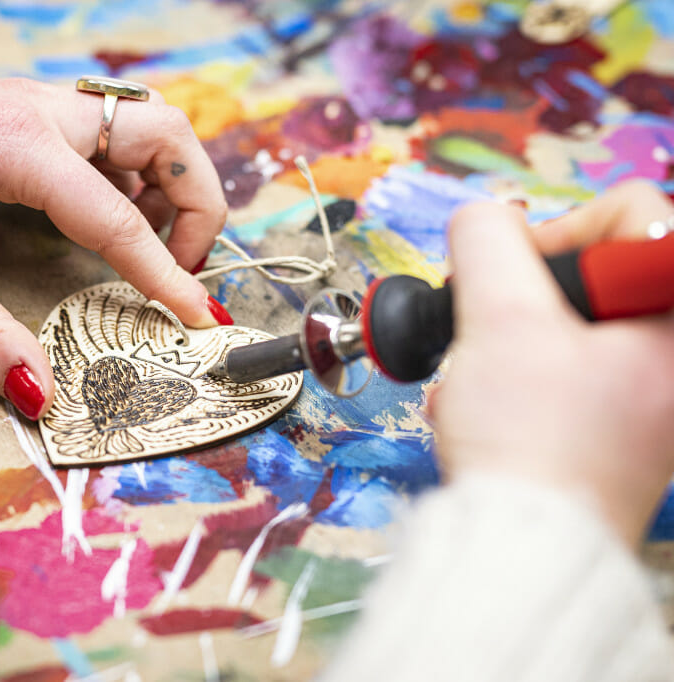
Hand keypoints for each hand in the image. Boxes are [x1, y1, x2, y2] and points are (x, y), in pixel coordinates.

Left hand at [0, 78, 227, 418]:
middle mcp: (40, 110)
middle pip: (164, 133)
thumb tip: (40, 395)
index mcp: (15, 143)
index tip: (201, 321)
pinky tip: (116, 221)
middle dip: (197, 200)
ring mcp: (37, 106)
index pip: (119, 218)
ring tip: (154, 249)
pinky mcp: (28, 117)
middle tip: (181, 270)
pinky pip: (112, 135)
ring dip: (170, 183)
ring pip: (146, 125)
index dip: (166, 277)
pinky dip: (136, 176)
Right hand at [432, 181, 673, 545]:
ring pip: (578, 318)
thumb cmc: (533, 443)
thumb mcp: (498, 319)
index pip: (632, 212)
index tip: (516, 277)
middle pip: (600, 266)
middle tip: (494, 327)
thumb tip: (484, 219)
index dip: (560, 230)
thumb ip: (487, 241)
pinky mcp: (629, 423)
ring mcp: (658, 391)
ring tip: (486, 375)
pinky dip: (526, 371)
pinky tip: (493, 401)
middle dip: (525, 292)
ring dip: (515, 336)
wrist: (529, 544)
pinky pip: (574, 365)